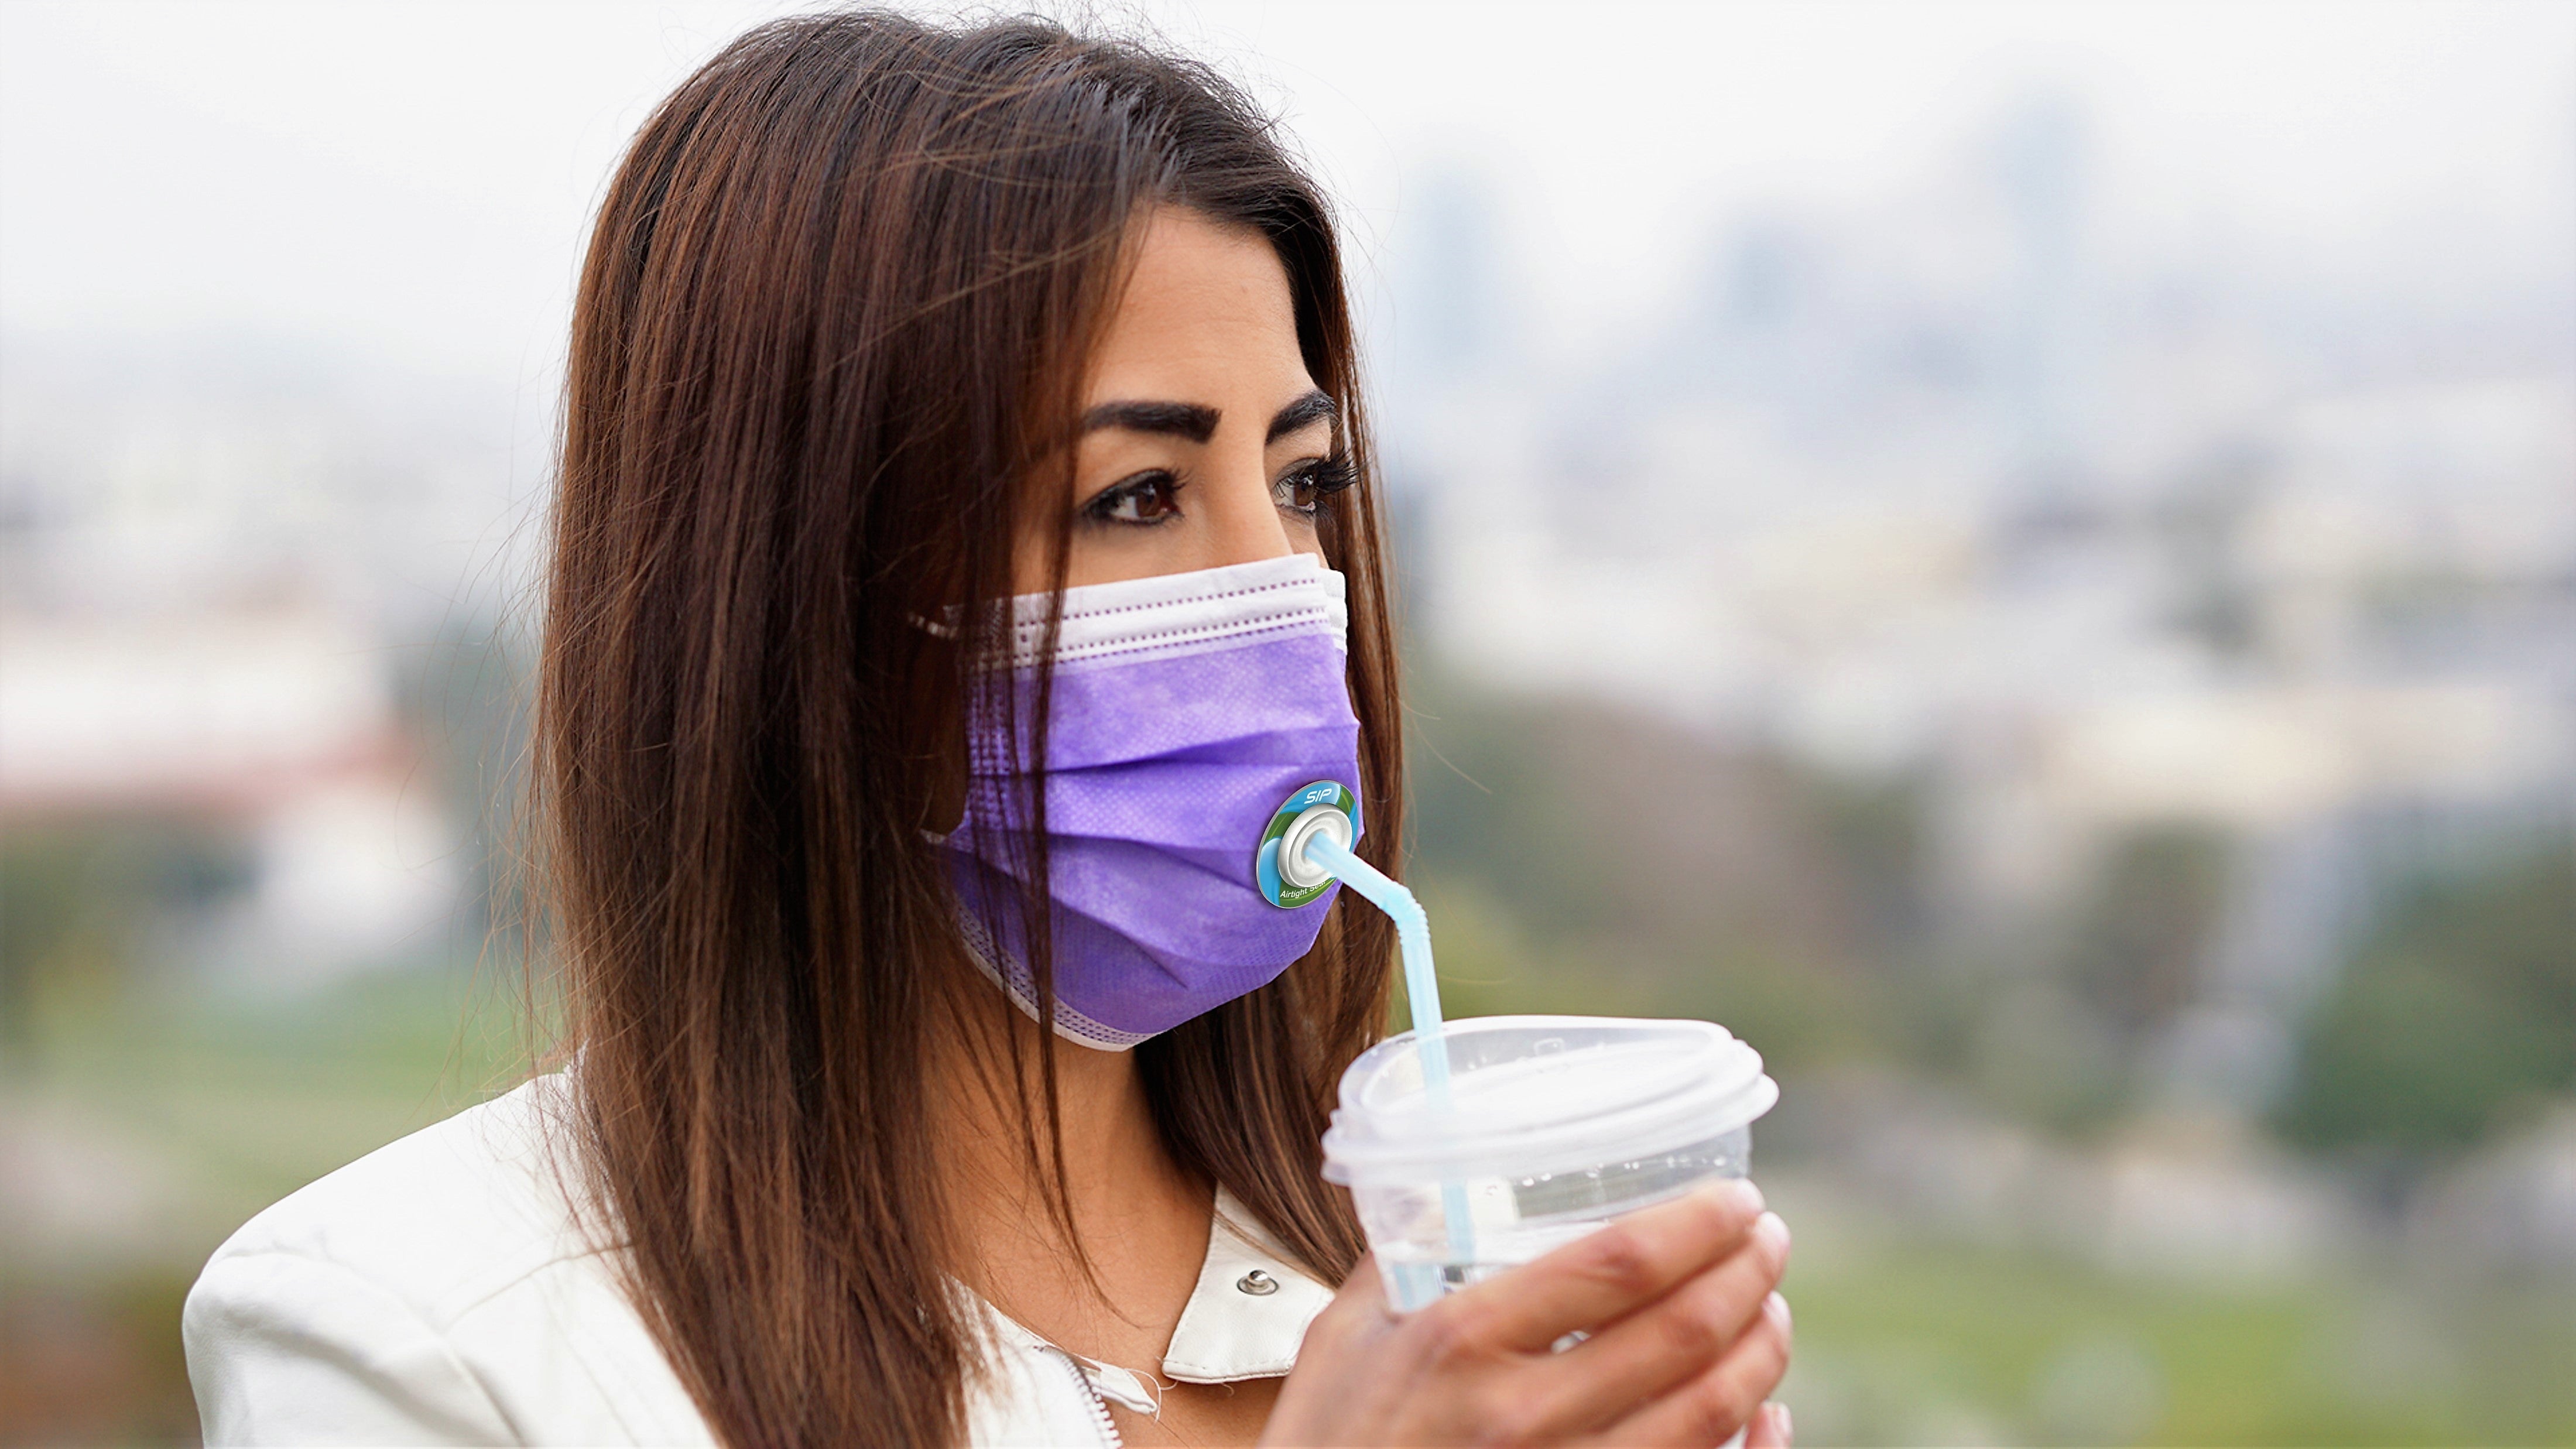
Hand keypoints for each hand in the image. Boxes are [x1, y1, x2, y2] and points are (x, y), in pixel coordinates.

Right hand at [1264, 1179, 1792, 1446]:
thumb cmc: (1324, 1446)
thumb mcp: (1342, 1342)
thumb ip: (1397, 1262)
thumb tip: (1442, 1192)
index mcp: (1460, 1343)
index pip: (1617, 1265)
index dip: (1697, 1225)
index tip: (1735, 1199)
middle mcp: (1520, 1417)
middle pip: (1682, 1333)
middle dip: (1748, 1275)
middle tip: (1767, 1240)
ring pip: (1709, 1414)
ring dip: (1760, 1353)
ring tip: (1770, 1312)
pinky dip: (1750, 1445)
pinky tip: (1763, 1413)